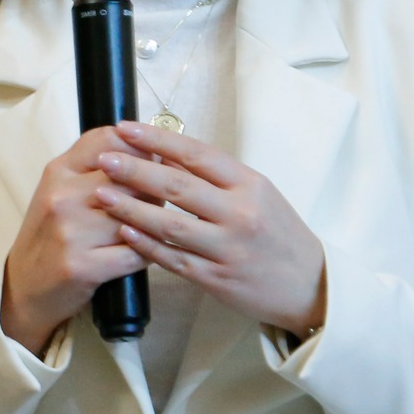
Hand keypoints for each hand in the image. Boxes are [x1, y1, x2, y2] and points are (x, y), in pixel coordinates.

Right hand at [0, 128, 146, 355]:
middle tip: (161, 200)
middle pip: (130, 177)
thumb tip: (152, 151)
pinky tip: (146, 252)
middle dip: (155, 188)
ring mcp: (70, 232)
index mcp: (59, 171)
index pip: (109, 139)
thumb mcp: (62, 191)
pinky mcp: (81, 267)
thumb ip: (96, 168)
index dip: (142, 147)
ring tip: (154, 226)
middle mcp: (62, 196)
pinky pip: (136, 253)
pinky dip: (148, 253)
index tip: (156, 161)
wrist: (23, 288)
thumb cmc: (51, 235)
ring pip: (137, 215)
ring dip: (154, 222)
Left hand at [92, 120, 326, 336]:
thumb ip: (220, 177)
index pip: (196, 154)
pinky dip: (147, 245)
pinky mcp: (216, 279)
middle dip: (135, 170)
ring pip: (170, 224)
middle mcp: (239, 213)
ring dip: (132, 208)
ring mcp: (227, 248)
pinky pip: (174, 259)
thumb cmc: (280, 233)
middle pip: (178, 186)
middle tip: (103, 158)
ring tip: (102, 194)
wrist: (310, 285)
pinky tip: (124, 232)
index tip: (125, 128)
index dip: (157, 139)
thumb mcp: (261, 193)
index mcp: (249, 184)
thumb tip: (170, 152)